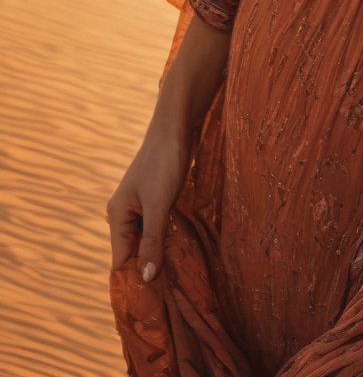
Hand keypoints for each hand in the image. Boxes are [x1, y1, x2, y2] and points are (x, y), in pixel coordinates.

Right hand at [107, 125, 191, 282]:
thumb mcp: (159, 204)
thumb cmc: (165, 163)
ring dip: (158, 254)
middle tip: (169, 293)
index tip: (154, 301)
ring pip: (146, 241)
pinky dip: (164, 239)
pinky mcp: (155, 200)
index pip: (120, 260)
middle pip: (132, 252)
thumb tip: (146, 278)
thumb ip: (152, 240)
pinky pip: (156, 228)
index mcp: (117, 216)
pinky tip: (178, 250)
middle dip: (148, 268)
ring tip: (176, 277)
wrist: (176, 127)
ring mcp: (140, 207)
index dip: (135, 279)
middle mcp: (124, 214)